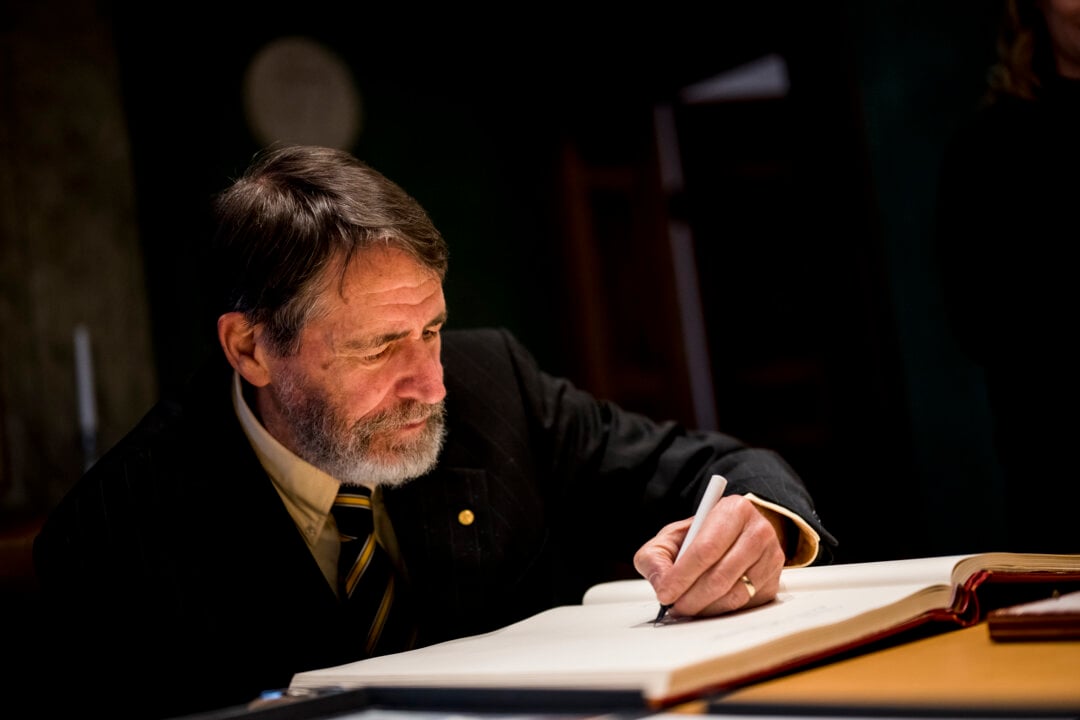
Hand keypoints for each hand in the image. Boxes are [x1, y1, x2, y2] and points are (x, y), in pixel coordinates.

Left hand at [633, 494, 784, 616]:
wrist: (734, 536)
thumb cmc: (701, 536)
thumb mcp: (672, 537)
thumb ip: (656, 556)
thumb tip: (662, 583)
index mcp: (733, 510)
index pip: (706, 548)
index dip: (683, 574)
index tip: (665, 592)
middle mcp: (758, 531)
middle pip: (722, 575)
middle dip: (692, 597)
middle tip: (674, 606)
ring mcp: (771, 558)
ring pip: (735, 594)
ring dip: (705, 608)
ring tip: (686, 607)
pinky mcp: (774, 583)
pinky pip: (745, 606)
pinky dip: (720, 612)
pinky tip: (705, 607)